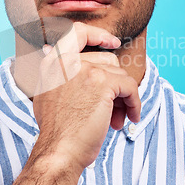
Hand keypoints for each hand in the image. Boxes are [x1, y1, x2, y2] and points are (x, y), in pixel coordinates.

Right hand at [32, 22, 140, 172]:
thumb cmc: (57, 131)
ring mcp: (85, 70)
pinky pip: (130, 87)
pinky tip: (131, 118)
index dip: (98, 34)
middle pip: (107, 60)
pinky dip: (134, 103)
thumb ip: (60, 76)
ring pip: (120, 76)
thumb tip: (76, 64)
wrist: (59, 152)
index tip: (113, 42)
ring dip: (123, 98)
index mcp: (52, 62)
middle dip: (114, 84)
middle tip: (113, 107)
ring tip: (117, 119)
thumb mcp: (49, 96)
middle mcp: (67, 61)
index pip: (76, 33)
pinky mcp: (103, 83)